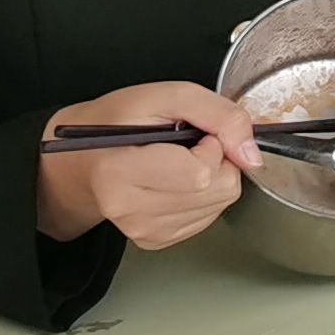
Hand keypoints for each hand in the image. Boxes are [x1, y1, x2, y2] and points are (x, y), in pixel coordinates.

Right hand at [39, 81, 254, 248]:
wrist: (83, 156)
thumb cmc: (119, 120)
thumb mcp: (168, 95)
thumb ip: (219, 114)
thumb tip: (250, 154)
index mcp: (120, 172)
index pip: (200, 174)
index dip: (212, 146)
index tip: (195, 134)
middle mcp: (128, 210)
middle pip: (217, 191)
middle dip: (218, 161)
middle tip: (189, 146)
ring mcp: (141, 230)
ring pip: (218, 205)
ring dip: (212, 178)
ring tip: (178, 161)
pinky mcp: (154, 240)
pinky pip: (208, 217)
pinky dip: (203, 195)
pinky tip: (176, 180)